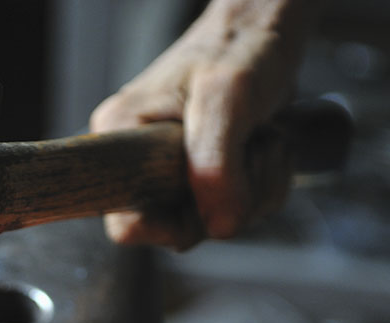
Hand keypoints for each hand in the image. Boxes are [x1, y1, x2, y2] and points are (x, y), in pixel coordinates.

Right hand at [90, 0, 312, 247]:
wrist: (268, 26)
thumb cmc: (238, 48)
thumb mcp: (225, 100)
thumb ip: (216, 166)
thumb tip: (219, 228)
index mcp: (120, 141)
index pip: (125, 224)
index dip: (169, 225)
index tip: (205, 195)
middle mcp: (140, 163)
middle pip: (181, 229)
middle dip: (229, 199)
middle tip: (252, 150)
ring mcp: (174, 172)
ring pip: (217, 221)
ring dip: (257, 188)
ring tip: (263, 139)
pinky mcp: (205, 174)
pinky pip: (237, 208)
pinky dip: (265, 183)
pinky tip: (268, 145)